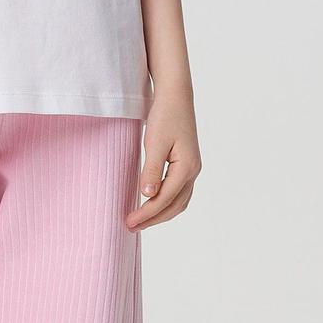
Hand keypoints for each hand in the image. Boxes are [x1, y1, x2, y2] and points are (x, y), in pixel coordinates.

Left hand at [126, 90, 200, 230]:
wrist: (176, 96)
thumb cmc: (164, 115)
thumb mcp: (154, 142)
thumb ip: (151, 170)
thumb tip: (148, 196)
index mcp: (187, 167)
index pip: (165, 199)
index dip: (146, 213)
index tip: (129, 222)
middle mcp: (193, 171)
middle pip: (175, 205)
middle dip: (153, 219)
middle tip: (131, 227)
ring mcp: (192, 169)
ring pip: (179, 201)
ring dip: (161, 214)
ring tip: (140, 221)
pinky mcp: (187, 165)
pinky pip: (179, 192)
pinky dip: (166, 203)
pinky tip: (152, 204)